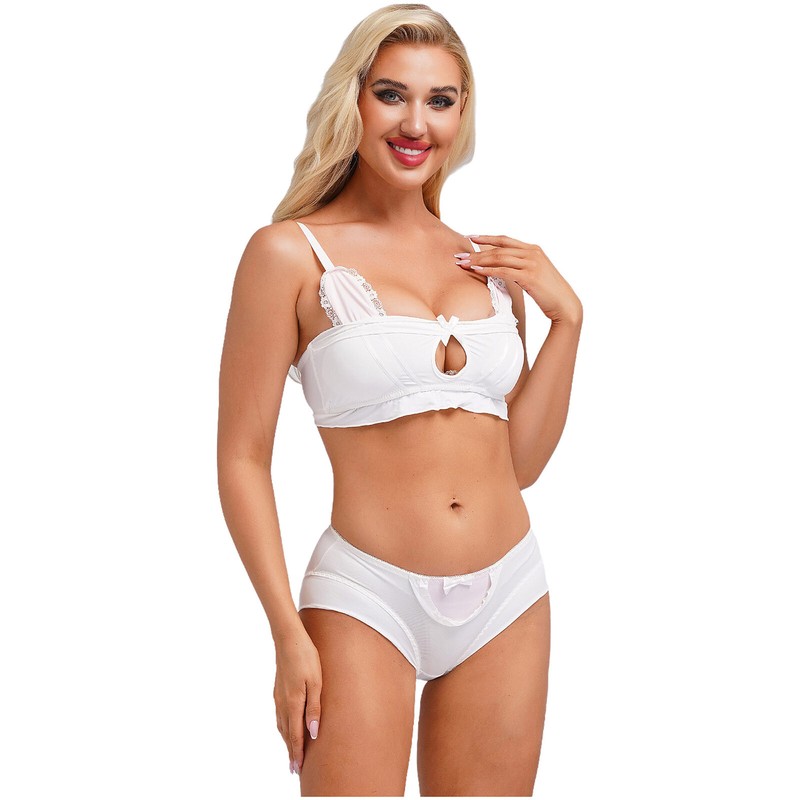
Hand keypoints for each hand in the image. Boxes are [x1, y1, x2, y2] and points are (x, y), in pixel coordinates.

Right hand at [273, 629, 322, 775]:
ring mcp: (278, 695)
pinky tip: (286, 726)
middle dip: (291, 751)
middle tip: (294, 768)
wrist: (288, 638)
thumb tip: (313, 733)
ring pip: (281, 725)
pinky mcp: (278, 689)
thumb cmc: (306, 657)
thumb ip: (314, 708)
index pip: (295, 734)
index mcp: (293, 702)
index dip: (297, 752)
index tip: (298, 768)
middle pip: (286, 733)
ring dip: (286, 740)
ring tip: (291, 751)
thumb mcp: (316, 682)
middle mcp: (283, 702)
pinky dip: (283, 727)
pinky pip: (279, 714)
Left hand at [455, 235, 582, 324]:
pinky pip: (503, 270)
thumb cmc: (549, 292)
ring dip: (479, 260)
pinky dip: (489, 269)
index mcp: (533, 249)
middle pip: (498, 248)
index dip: (486, 237)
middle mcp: (532, 253)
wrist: (565, 304)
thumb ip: (520, 267)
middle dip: (476, 251)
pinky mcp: (529, 276)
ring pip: (499, 258)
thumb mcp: (534, 274)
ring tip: (464, 264)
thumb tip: (502, 267)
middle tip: (460, 256)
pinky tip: (477, 270)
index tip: (470, 237)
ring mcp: (531, 263)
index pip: (505, 240)